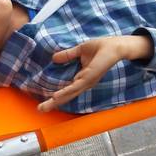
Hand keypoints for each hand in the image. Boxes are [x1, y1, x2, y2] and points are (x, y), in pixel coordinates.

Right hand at [38, 35, 152, 110]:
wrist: (115, 46)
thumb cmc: (101, 48)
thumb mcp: (80, 50)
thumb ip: (67, 55)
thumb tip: (54, 58)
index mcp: (82, 78)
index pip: (67, 89)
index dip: (57, 96)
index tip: (45, 103)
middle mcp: (84, 83)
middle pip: (66, 95)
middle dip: (53, 103)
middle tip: (40, 109)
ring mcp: (87, 82)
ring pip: (69, 94)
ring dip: (56, 101)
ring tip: (44, 107)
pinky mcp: (89, 78)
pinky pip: (75, 87)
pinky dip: (65, 92)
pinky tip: (56, 96)